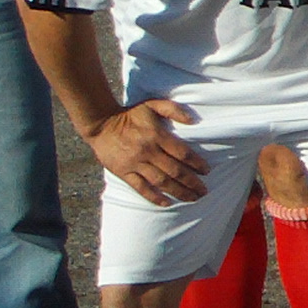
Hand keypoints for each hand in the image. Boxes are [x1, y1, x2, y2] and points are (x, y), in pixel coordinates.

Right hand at [85, 98, 209, 205]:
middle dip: (192, 183)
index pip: (182, 153)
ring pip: (161, 182)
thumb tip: (193, 120)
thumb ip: (173, 110)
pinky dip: (154, 197)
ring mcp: (135, 163)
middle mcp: (147, 151)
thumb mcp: (152, 104)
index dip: (197, 163)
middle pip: (175, 171)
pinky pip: (141, 188)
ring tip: (192, 198)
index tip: (207, 171)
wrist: (100, 124)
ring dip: (179, 192)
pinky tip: (167, 203)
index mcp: (156, 135)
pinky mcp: (123, 172)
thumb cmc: (129, 114)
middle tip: (204, 191)